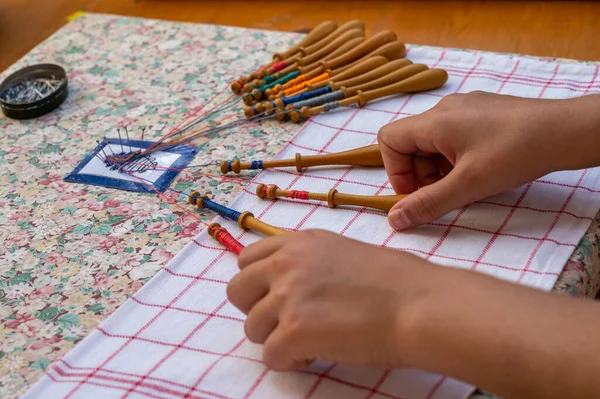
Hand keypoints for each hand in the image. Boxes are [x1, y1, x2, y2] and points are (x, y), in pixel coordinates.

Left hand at [226, 229, 432, 370]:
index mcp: (300, 243)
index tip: (278, 297)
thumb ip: (311, 264)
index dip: (259, 283)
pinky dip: (289, 361)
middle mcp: (286, 264)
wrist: (418, 304)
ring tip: (310, 341)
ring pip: (250, 327)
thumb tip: (297, 289)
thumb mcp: (344, 253)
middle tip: (287, 322)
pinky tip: (316, 355)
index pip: (248, 258)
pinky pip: (269, 356)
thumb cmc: (397, 282)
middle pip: (237, 290)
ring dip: (275, 338)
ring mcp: (286, 297)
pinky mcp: (292, 331)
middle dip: (257, 310)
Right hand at [377, 91, 599, 229]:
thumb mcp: (468, 186)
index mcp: (434, 121)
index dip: (395, 171)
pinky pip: (454, 136)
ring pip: (434, 142)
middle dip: (419, 174)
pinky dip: (456, 157)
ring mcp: (465, 108)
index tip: (417, 193)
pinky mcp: (483, 113)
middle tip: (444, 194)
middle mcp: (445, 109)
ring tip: (465, 185)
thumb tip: (394, 220)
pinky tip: (480, 170)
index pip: (389, 140)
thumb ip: (428, 204)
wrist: (566, 131)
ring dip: (438, 168)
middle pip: (411, 143)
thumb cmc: (514, 154)